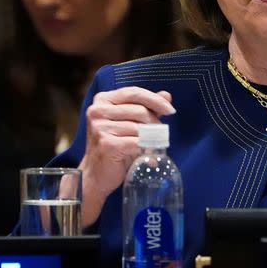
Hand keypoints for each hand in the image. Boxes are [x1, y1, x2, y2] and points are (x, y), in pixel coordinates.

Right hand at [78, 86, 174, 226]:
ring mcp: (100, 127)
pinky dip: (146, 149)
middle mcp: (98, 111)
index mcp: (102, 100)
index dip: (155, 99)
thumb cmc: (114, 146)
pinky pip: (136, 142)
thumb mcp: (129, 123)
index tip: (170, 110)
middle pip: (139, 110)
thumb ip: (146, 108)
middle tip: (161, 134)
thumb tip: (167, 95)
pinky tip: (148, 155)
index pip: (134, 92)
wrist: (95, 175)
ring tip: (153, 145)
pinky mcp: (106, 144)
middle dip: (155, 122)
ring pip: (139, 127)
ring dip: (152, 137)